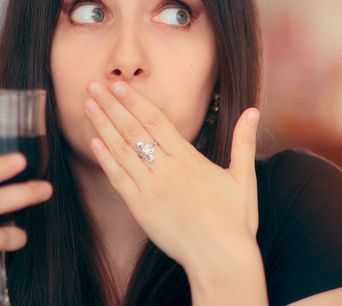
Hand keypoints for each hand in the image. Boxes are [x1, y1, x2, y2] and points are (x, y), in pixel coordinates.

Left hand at [84, 80, 259, 269]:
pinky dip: (106, 159)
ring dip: (103, 126)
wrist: (221, 257)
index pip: (156, 121)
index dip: (135, 101)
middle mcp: (166, 169)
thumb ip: (244, 142)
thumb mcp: (244, 177)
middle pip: (134, 130)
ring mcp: (151, 188)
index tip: (119, 85)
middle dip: (111, 106)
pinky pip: (119, 179)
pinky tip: (94, 143)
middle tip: (93, 85)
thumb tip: (253, 111)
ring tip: (88, 106)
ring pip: (121, 150)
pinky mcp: (141, 209)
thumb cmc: (235, 220)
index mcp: (189, 158)